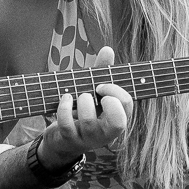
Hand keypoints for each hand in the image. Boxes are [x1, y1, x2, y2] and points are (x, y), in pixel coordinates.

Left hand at [39, 46, 133, 164]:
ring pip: (88, 121)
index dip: (115, 89)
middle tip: (97, 91)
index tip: (101, 85)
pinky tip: (65, 98)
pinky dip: (64, 107)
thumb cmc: (83, 112)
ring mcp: (88, 138)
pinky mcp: (69, 139)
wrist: (62, 139)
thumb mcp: (94, 93)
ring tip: (79, 96)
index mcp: (117, 119)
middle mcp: (106, 132)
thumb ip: (102, 72)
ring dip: (83, 101)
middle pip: (118, 122)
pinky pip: (66, 124)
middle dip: (108, 100)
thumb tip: (108, 49)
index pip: (127, 105)